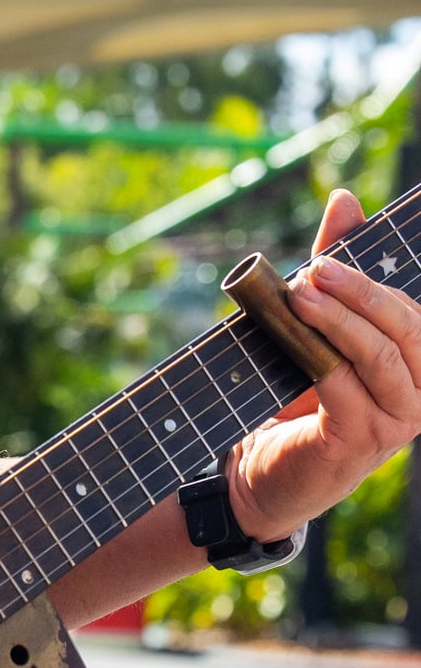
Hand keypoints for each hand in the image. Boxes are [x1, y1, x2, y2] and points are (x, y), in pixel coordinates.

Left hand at [229, 191, 420, 542]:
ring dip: (339, 320)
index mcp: (417, 362)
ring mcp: (396, 421)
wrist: (261, 467)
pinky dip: (320, 357)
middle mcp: (419, 392)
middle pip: (407, 328)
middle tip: (315, 268)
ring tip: (300, 293)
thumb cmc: (296, 392)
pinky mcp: (359, 442)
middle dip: (361, 292)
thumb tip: (345, 200)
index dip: (375, 278)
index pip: (412, 310)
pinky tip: (295, 336)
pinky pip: (347, 388)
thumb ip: (335, 269)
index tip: (332, 250)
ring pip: (380, 357)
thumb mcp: (318, 322)